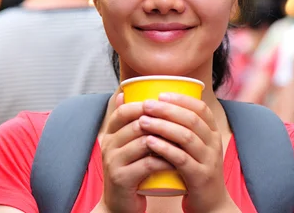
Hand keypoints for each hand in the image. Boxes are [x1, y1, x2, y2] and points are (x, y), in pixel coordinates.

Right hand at [98, 93, 174, 212]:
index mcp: (110, 134)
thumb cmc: (130, 171)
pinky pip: (148, 164)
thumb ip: (131, 123)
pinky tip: (178, 159)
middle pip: (136, 124)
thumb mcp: (127, 146)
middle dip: (161, 121)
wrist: (120, 206)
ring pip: (143, 142)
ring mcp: (113, 162)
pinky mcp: (122, 179)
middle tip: (183, 121)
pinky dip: (166, 160)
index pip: (123, 111)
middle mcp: (108, 145)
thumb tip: (127, 92)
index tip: (165, 104)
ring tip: (185, 138)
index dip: (144, 105)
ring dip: (166, 139)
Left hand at [139, 93, 238, 212]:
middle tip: (147, 105)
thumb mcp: (194, 148)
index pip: (201, 108)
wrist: (210, 205)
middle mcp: (214, 144)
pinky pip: (181, 159)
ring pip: (186, 137)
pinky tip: (150, 142)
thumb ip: (182, 129)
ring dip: (163, 126)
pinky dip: (165, 148)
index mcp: (212, 133)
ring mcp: (209, 160)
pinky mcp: (200, 177)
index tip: (160, 94)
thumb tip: (159, 105)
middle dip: (167, 109)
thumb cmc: (195, 172)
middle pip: (191, 120)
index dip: (181, 99)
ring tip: (143, 120)